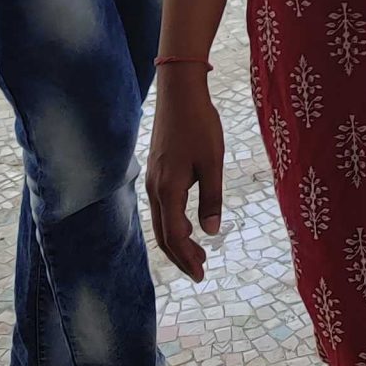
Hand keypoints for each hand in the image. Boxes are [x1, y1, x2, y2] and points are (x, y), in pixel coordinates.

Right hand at [144, 67, 223, 281]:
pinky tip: (186, 223)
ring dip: (176, 241)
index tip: (202, 274)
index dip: (188, 258)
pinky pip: (160, 207)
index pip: (175, 236)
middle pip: (163, 234)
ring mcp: (152, 179)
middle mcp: (155, 188)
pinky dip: (171, 224)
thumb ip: (211, 198)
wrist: (179, 92)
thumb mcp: (212, 162)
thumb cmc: (200, 124)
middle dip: (180, 256)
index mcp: (169, 189)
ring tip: (197, 252)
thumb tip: (211, 232)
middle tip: (200, 271)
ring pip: (160, 221)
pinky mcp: (155, 170)